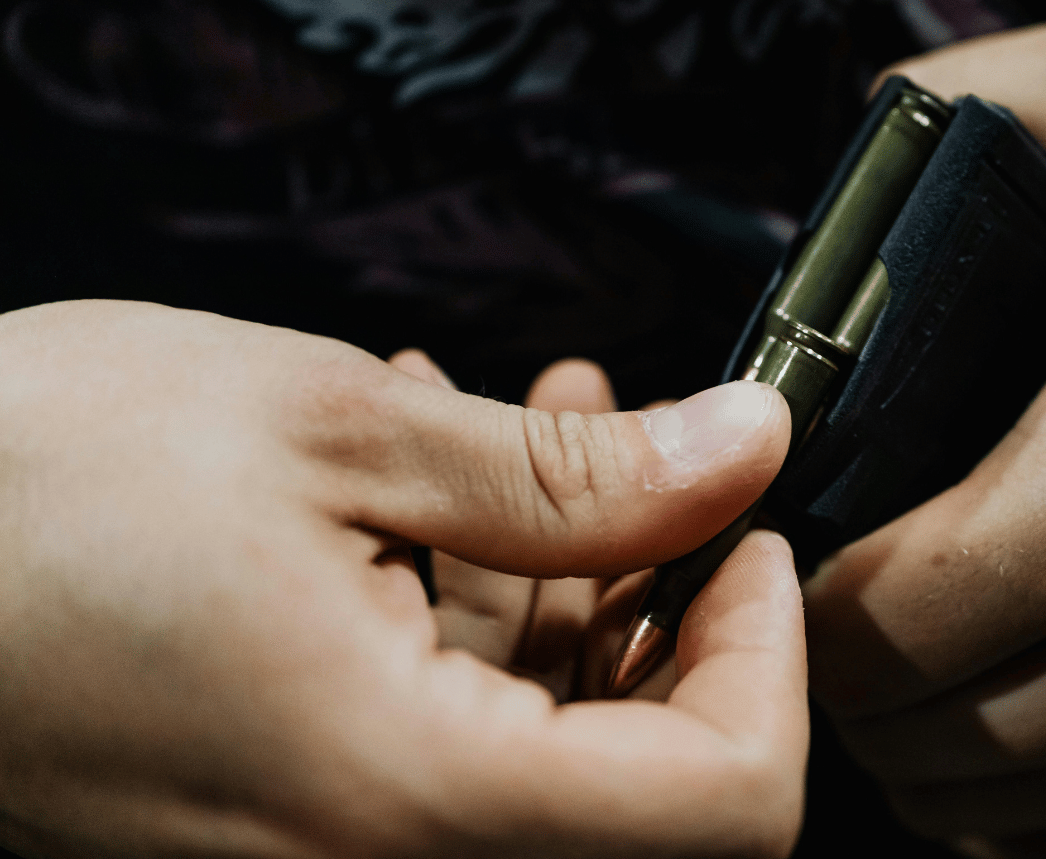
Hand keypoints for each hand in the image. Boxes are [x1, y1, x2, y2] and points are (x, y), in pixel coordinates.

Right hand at [0, 300, 803, 857]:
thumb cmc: (31, 476)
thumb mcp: (338, 433)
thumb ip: (573, 470)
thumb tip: (741, 449)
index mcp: (399, 798)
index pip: (717, 809)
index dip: (770, 666)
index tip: (749, 540)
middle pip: (638, 792)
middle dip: (672, 612)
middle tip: (652, 464)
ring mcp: (313, 850)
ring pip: (539, 754)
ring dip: (575, 588)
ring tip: (544, 430)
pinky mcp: (276, 809)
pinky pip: (439, 735)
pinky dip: (482, 615)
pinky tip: (453, 481)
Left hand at [803, 10, 1045, 856]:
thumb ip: (946, 108)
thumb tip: (831, 179)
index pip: (884, 621)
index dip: (787, 584)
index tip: (774, 521)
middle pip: (925, 736)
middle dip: (832, 667)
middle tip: (805, 577)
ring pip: (999, 805)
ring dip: (906, 736)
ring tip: (876, 635)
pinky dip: (1006, 792)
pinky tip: (974, 703)